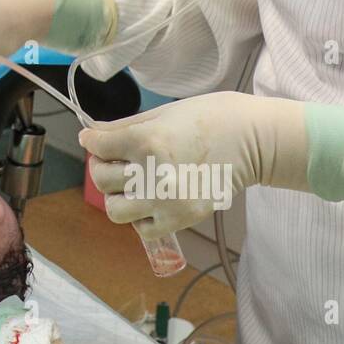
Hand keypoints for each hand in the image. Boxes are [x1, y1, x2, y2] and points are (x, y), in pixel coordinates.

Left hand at [81, 92, 308, 237]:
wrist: (252, 140)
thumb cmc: (209, 118)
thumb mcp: (162, 114)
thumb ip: (123, 127)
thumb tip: (91, 134)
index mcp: (146, 141)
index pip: (97, 146)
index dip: (91, 141)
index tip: (94, 140)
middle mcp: (152, 174)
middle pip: (101, 179)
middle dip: (103, 167)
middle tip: (117, 160)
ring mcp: (166, 201)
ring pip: (115, 210)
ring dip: (118, 195)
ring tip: (133, 184)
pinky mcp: (182, 219)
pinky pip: (142, 229)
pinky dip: (141, 217)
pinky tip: (151, 200)